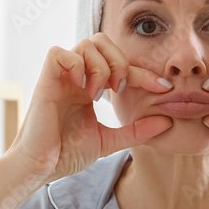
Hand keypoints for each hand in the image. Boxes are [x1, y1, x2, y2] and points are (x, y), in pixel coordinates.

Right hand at [7, 32, 174, 181]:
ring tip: (99, 94)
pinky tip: (82, 90)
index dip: (143, 73)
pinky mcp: (45, 80)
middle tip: (119, 89)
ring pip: (86, 44)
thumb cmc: (66, 154)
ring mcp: (61, 77)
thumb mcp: (109, 141)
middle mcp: (76, 77)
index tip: (163, 88)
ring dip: (100, 67)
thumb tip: (167, 121)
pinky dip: (76, 66)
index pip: (120, 66)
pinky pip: (59, 53)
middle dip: (119, 60)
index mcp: (89, 87)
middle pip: (102, 41)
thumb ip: (136, 131)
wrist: (41, 167)